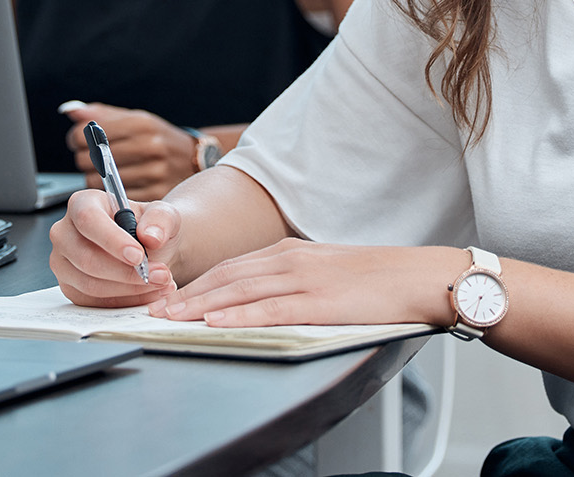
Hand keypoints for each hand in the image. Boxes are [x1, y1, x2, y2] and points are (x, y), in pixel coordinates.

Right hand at [47, 188, 181, 306]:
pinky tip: (148, 293)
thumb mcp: (163, 215)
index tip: (138, 256)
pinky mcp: (71, 288)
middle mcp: (65, 232)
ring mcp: (64, 263)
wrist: (150, 249)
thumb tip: (151, 236)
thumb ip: (160, 220)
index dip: (112, 240)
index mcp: (82, 204)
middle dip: (127, 272)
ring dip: (130, 289)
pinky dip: (125, 301)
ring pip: (90, 284)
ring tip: (160, 283)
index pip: (88, 220)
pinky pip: (94, 302)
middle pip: (86, 258)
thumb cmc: (149, 228)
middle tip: (160, 274)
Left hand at [62, 103, 196, 200]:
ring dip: (96, 179)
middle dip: (86, 159)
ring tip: (108, 173)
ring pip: (98, 183)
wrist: (193, 159)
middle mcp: (150, 146)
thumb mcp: (135, 119)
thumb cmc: (157, 137)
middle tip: (94, 159)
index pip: (85, 135)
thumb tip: (70, 111)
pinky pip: (114, 200)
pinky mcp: (154, 195)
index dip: (77, 139)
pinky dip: (110, 196)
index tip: (80, 141)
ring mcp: (154, 172)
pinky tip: (118, 187)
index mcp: (141, 124)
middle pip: (88, 160)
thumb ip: (101, 115)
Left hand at [151, 238, 461, 328]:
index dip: (197, 282)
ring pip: (239, 291)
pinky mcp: (319, 302)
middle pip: (226, 276)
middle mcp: (291, 260)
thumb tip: (262, 297)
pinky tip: (216, 322)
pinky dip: (238, 315)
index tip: (171, 296)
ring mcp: (304, 280)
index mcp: (291, 252)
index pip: (231, 266)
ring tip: (171, 318)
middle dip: (187, 293)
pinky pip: (269, 309)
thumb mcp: (327, 271)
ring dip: (200, 305)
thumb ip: (294, 279)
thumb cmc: (378, 279)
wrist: (419, 276)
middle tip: (154, 308)